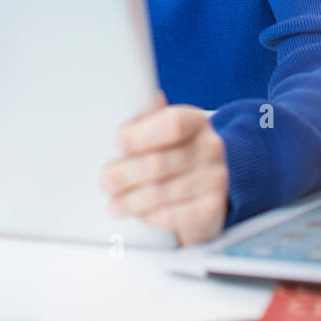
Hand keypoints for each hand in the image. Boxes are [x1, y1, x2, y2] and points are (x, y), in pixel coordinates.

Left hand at [99, 90, 228, 244]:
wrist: (212, 185)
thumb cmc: (179, 152)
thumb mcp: (166, 129)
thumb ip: (147, 119)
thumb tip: (126, 104)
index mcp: (196, 122)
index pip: (172, 124)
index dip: (142, 134)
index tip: (119, 142)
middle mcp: (211, 148)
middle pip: (160, 163)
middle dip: (126, 174)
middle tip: (106, 181)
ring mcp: (215, 179)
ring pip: (162, 193)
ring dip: (132, 201)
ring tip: (114, 204)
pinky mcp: (213, 209)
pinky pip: (175, 216)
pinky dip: (151, 217)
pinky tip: (139, 215)